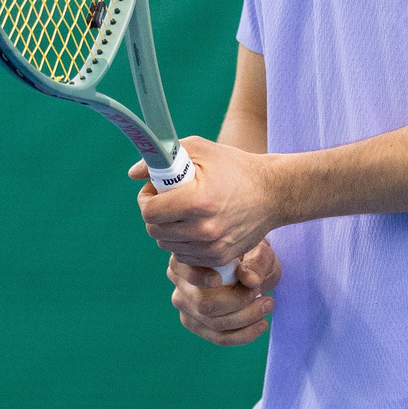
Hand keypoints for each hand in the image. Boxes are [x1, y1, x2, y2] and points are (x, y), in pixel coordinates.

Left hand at [135, 136, 283, 267]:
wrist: (273, 193)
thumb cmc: (235, 167)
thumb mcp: (201, 150)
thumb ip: (163, 157)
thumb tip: (133, 173)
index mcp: (197, 200)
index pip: (150, 211)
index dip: (146, 199)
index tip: (154, 190)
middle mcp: (203, 228)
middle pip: (154, 230)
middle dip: (155, 213)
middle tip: (167, 199)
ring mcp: (212, 247)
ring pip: (167, 244)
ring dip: (168, 229)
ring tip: (183, 212)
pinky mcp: (219, 258)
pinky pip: (184, 256)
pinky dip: (183, 242)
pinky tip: (195, 226)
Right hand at [168, 239, 280, 346]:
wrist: (252, 271)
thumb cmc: (252, 256)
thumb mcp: (259, 252)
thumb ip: (256, 262)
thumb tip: (251, 280)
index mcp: (187, 257)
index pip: (186, 270)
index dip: (199, 277)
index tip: (219, 280)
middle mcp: (179, 282)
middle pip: (204, 304)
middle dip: (239, 303)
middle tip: (263, 293)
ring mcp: (185, 306)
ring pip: (214, 324)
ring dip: (246, 319)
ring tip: (268, 305)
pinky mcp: (196, 324)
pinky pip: (218, 337)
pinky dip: (243, 335)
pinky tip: (261, 324)